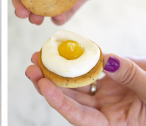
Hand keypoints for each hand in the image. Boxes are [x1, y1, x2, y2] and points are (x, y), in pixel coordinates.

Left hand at [26, 52, 145, 124]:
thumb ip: (132, 79)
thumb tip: (106, 60)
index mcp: (110, 124)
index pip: (78, 115)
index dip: (59, 101)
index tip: (43, 85)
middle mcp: (102, 110)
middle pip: (69, 97)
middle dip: (49, 82)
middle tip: (33, 67)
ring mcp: (104, 93)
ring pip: (75, 81)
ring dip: (58, 69)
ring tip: (40, 54)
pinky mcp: (109, 78)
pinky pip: (91, 67)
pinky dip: (82, 57)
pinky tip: (68, 48)